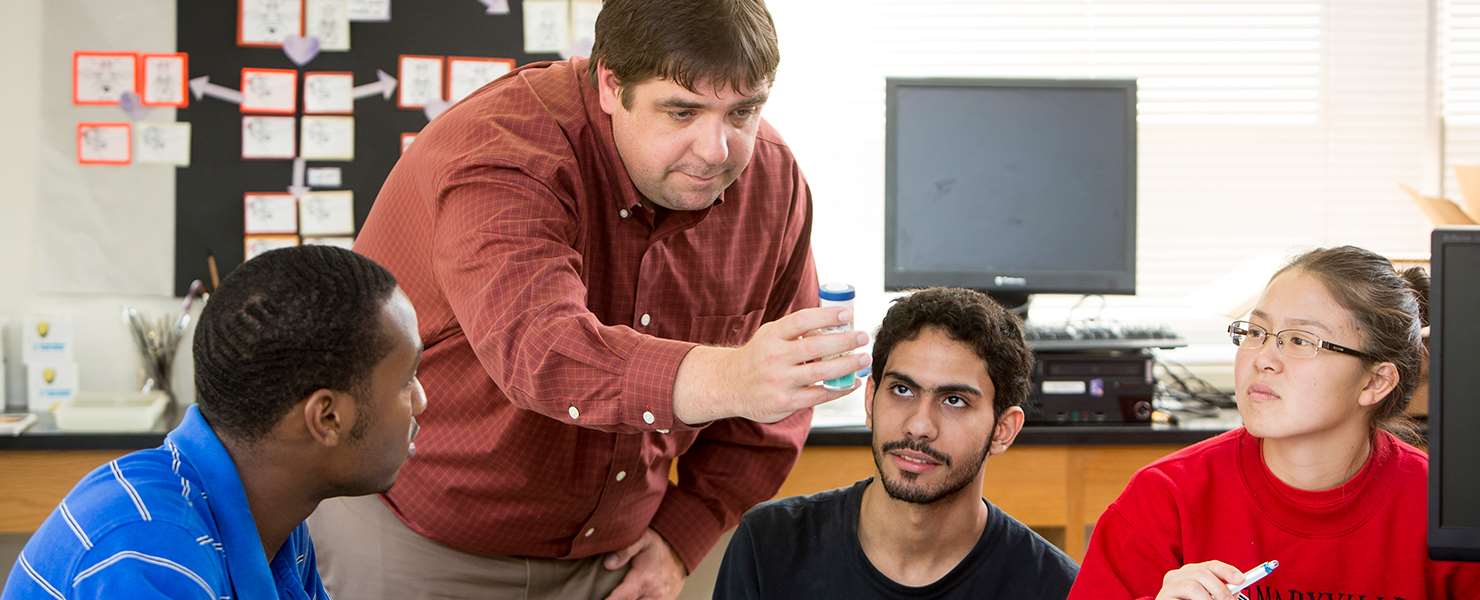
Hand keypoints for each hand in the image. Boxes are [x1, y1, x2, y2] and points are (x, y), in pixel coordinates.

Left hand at [603, 529, 685, 599]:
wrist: (679, 557)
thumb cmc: (657, 548)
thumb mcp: (643, 540)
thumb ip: (625, 550)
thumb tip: (608, 564)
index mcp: (645, 578)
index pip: (623, 597)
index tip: (599, 599)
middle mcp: (653, 594)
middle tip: (604, 596)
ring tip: (615, 595)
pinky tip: (631, 597)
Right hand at [674, 306, 870, 423]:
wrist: (730, 385)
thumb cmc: (758, 356)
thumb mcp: (770, 336)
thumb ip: (796, 330)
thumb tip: (833, 324)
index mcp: (772, 336)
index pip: (801, 321)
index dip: (826, 316)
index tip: (847, 314)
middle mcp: (774, 357)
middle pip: (815, 347)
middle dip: (844, 341)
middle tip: (863, 336)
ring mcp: (780, 381)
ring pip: (820, 373)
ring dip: (847, 366)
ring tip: (863, 359)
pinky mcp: (785, 402)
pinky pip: (818, 395)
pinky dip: (838, 389)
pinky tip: (851, 383)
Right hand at [1155, 561, 1245, 599]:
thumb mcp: (1208, 598)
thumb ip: (1219, 592)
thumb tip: (1235, 590)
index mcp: (1189, 573)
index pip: (1211, 565)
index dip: (1227, 570)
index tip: (1241, 579)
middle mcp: (1176, 576)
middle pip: (1201, 573)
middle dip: (1220, 589)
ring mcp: (1168, 587)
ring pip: (1193, 586)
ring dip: (1208, 599)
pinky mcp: (1163, 598)